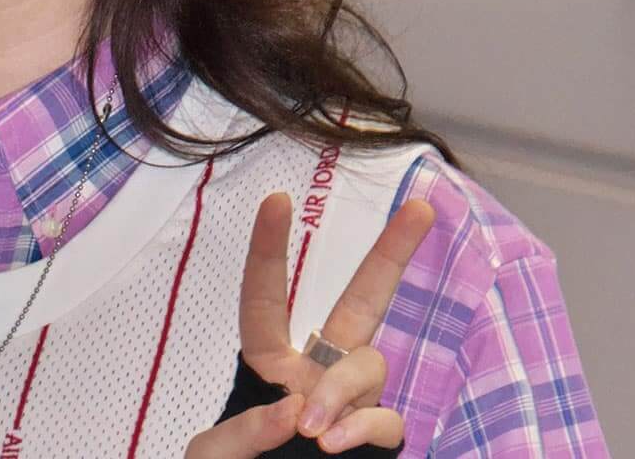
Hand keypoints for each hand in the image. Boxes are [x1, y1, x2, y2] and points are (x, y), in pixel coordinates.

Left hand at [186, 192, 435, 456]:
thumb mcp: (212, 457)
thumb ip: (244, 430)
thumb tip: (295, 410)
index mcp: (268, 365)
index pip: (266, 299)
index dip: (270, 251)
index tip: (278, 201)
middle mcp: (318, 374)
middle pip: (361, 301)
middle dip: (393, 254)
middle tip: (422, 206)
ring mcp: (353, 406)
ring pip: (368, 365)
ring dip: (342, 390)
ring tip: (312, 431)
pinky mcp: (376, 441)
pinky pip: (385, 418)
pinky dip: (362, 426)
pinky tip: (333, 445)